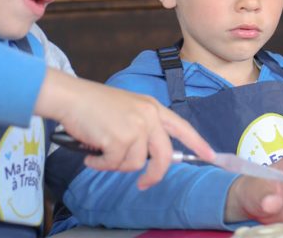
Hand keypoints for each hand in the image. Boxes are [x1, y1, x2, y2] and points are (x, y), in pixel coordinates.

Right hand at [36, 69, 213, 188]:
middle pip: (164, 156)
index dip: (197, 143)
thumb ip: (143, 127)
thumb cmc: (93, 105)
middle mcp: (149, 115)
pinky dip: (100, 164)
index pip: (182, 127)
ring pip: (135, 164)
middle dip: (154, 175)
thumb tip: (148, 157)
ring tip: (101, 152)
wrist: (71, 97)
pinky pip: (114, 165)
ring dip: (115, 164)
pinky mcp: (120, 138)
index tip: (211, 156)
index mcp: (152, 107)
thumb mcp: (128, 110)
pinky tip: (91, 153)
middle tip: (144, 184)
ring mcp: (136, 126)